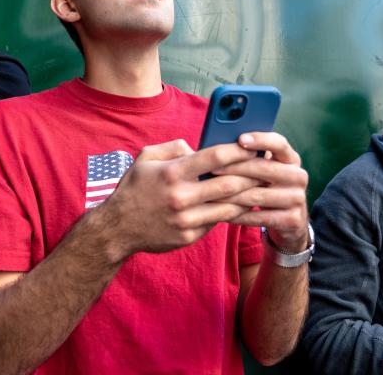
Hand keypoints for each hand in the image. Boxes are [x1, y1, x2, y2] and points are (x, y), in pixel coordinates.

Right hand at [96, 139, 262, 259]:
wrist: (116, 229)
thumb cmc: (133, 188)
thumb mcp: (145, 158)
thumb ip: (173, 147)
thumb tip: (198, 147)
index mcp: (172, 173)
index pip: (214, 158)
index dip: (238, 150)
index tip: (254, 145)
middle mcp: (180, 197)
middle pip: (229, 184)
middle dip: (251, 175)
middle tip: (265, 167)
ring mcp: (185, 220)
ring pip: (228, 206)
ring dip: (247, 196)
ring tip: (260, 186)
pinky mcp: (188, 236)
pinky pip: (217, 222)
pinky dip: (231, 212)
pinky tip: (241, 204)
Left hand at [208, 132, 309, 251]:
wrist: (290, 221)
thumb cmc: (267, 187)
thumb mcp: (266, 170)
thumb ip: (251, 157)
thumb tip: (220, 145)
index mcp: (291, 158)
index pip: (279, 143)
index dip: (260, 139)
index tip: (240, 139)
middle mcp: (299, 176)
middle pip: (264, 168)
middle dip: (235, 168)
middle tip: (212, 169)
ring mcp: (297, 199)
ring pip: (258, 195)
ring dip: (231, 195)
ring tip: (211, 193)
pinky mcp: (292, 220)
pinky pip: (258, 217)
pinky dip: (237, 215)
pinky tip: (221, 212)